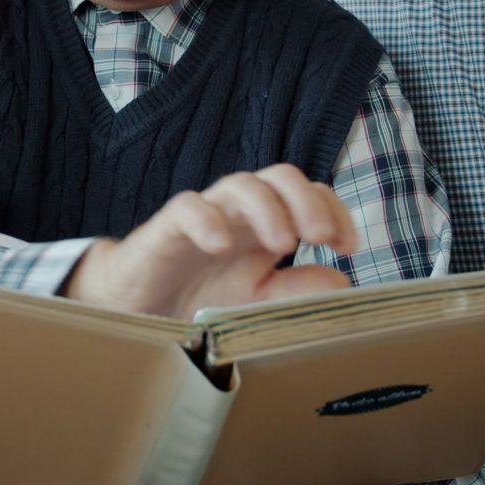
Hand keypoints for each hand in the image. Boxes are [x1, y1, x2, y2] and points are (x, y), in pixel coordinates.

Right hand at [64, 164, 357, 316]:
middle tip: (320, 237)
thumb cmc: (199, 298)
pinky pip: (188, 207)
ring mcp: (205, 216)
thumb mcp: (255, 301)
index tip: (347, 248)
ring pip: (241, 184)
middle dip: (307, 200)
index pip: (309, 197)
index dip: (334, 212)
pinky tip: (221, 245)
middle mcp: (240, 214)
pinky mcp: (167, 228)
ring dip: (268, 208)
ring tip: (282, 244)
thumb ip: (295, 290)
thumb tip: (342, 281)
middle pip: (280, 177)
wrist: (137, 307)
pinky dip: (207, 220)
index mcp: (267, 226)